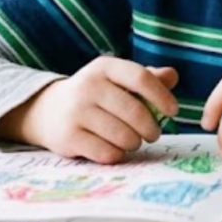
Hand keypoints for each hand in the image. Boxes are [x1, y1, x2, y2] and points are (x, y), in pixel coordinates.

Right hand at [0, 56, 178, 163]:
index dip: (162, 96)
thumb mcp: (117, 79)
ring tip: (133, 140)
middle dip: (151, 128)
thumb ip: (147, 77)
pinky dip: (118, 154)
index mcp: (105, 67)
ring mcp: (76, 112)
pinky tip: (115, 149)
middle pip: (135, 111)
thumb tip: (172, 76)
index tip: (174, 111)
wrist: (48, 110)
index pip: (141, 78)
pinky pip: (107, 153)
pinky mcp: (68, 137)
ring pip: (123, 136)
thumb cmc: (96, 94)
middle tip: (154, 134)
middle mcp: (89, 86)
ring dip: (135, 143)